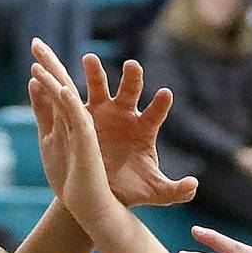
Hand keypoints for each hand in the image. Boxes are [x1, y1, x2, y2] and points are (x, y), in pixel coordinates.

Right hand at [31, 41, 196, 209]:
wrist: (102, 190)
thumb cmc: (131, 188)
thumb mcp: (155, 192)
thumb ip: (176, 191)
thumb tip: (193, 186)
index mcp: (144, 128)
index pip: (155, 113)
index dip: (160, 104)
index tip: (165, 94)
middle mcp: (124, 114)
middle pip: (129, 91)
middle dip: (132, 77)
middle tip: (132, 66)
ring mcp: (102, 112)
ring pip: (99, 87)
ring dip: (94, 72)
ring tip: (89, 60)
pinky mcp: (81, 117)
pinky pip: (75, 99)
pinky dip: (66, 88)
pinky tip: (58, 77)